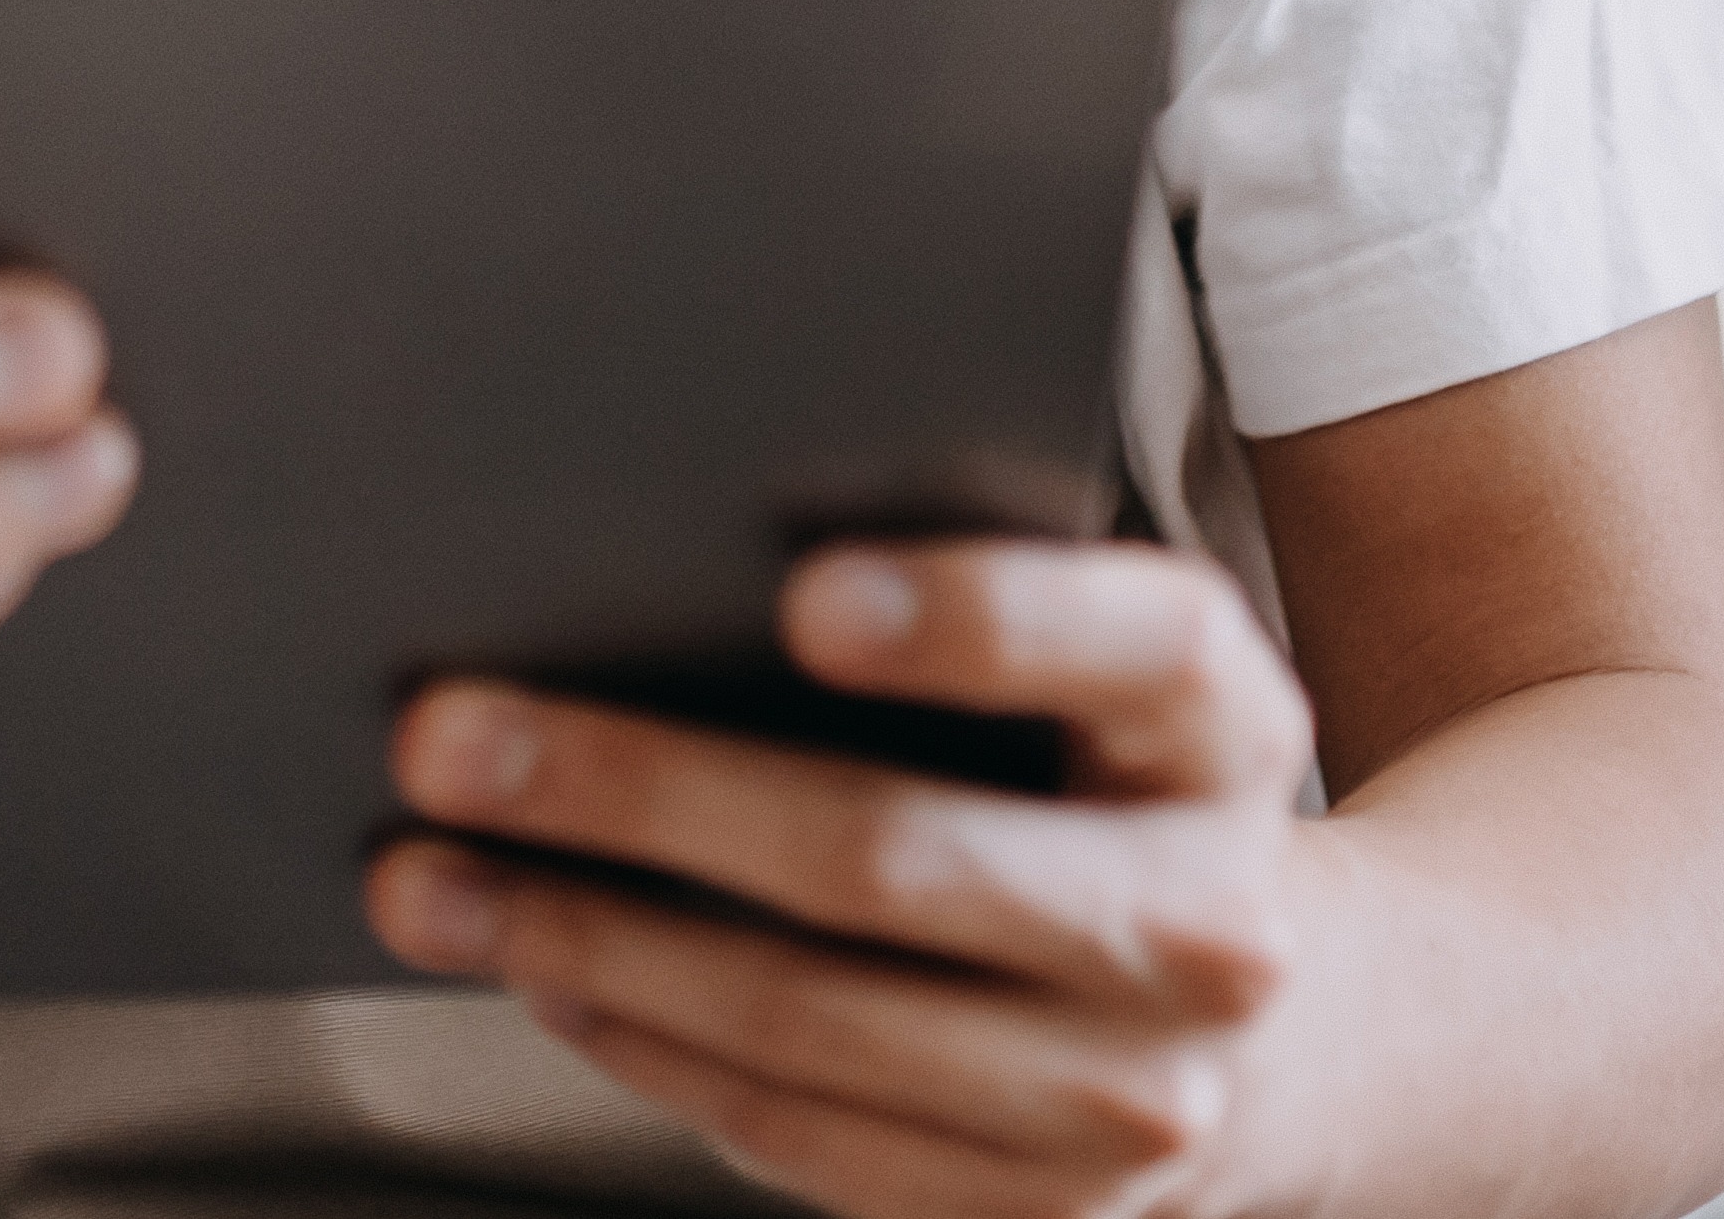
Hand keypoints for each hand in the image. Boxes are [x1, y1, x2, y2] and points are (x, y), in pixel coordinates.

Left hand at [362, 541, 1331, 1218]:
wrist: (1293, 1035)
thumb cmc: (1121, 797)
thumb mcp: (1109, 679)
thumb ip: (962, 613)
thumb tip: (659, 569)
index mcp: (1225, 732)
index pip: (1134, 646)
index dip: (976, 617)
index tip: (801, 595)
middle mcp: (1203, 924)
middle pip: (890, 855)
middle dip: (636, 793)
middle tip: (449, 739)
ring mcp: (1131, 1097)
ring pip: (809, 1019)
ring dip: (585, 944)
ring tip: (430, 880)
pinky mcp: (1042, 1215)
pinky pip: (802, 1133)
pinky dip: (646, 1048)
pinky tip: (546, 978)